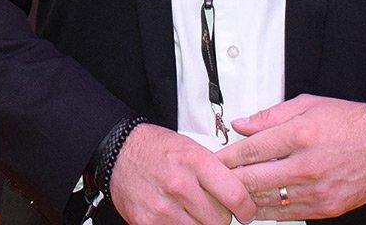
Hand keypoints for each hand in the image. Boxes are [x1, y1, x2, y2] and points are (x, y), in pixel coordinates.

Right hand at [107, 123, 256, 224]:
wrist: (118, 153)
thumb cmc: (156, 150)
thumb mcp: (192, 149)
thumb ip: (217, 173)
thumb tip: (242, 195)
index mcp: (195, 162)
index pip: (235, 195)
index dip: (247, 208)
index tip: (247, 212)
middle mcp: (179, 185)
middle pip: (221, 219)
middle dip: (222, 217)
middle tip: (214, 209)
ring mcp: (163, 207)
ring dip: (202, 224)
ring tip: (194, 211)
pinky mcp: (148, 223)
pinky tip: (179, 216)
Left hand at [214, 95, 365, 219]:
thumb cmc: (348, 123)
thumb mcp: (307, 105)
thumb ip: (270, 117)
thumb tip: (241, 125)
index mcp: (300, 135)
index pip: (250, 150)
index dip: (226, 158)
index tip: (213, 161)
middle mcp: (307, 164)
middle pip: (253, 179)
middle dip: (229, 180)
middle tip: (215, 180)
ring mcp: (316, 189)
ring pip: (266, 200)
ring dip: (245, 198)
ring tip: (231, 194)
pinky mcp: (325, 207)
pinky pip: (287, 214)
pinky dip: (267, 211)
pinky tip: (256, 205)